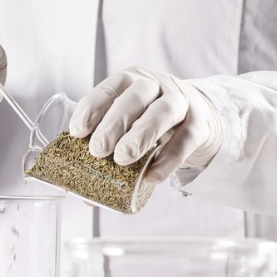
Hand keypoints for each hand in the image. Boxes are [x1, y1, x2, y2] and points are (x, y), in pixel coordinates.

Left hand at [69, 66, 222, 183]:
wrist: (197, 119)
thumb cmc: (150, 123)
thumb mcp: (128, 126)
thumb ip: (109, 152)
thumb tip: (86, 195)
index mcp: (130, 81)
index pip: (109, 88)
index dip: (91, 108)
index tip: (78, 132)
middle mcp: (155, 85)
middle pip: (135, 97)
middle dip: (114, 123)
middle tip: (98, 150)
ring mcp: (181, 101)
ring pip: (163, 112)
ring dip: (141, 135)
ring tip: (123, 159)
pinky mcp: (199, 124)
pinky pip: (185, 140)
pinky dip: (168, 160)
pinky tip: (152, 177)